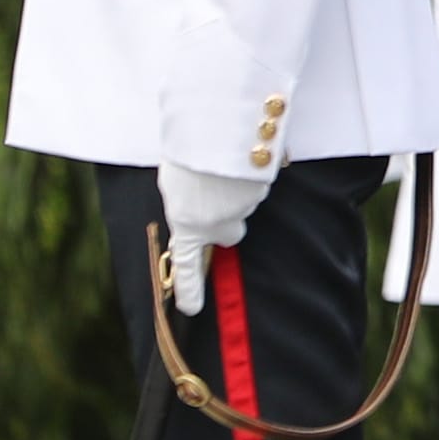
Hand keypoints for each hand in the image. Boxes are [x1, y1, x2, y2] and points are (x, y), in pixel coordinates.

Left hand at [156, 163, 270, 311]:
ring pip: (243, 203)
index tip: (189, 310)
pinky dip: (249, 175)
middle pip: (231, 232)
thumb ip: (186, 206)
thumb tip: (200, 213)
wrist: (215, 130)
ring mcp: (243, 206)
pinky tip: (238, 157)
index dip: (189, 289)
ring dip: (234, 189)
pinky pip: (256, 184)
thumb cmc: (187, 155)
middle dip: (228, 220)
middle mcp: (217, 222)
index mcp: (188, 223)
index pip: (188, 266)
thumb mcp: (174, 185)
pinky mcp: (263, 188)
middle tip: (219, 198)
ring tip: (219, 164)